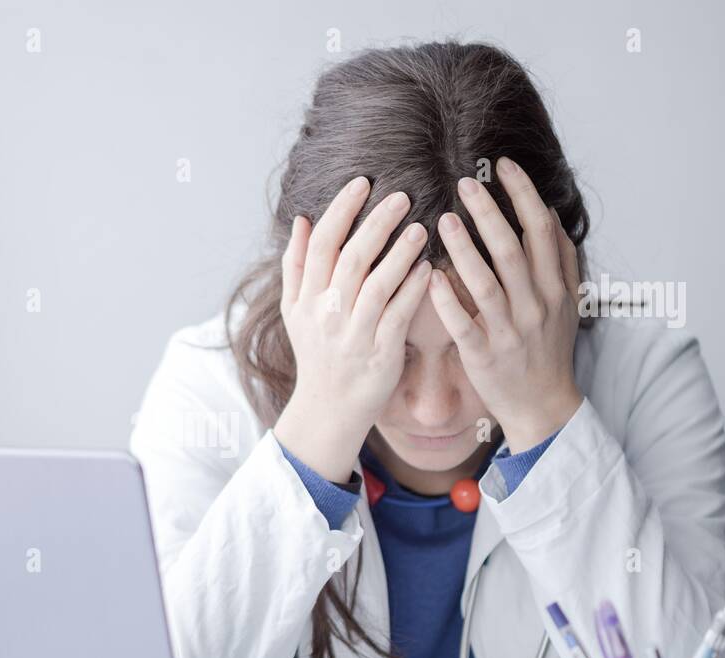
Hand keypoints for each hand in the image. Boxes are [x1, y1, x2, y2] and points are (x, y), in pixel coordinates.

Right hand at [273, 176, 431, 482]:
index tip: (363, 183)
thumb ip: (296, 265)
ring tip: (421, 227)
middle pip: (351, 258)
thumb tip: (302, 221)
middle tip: (401, 196)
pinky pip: (399, 316)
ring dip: (399, 253)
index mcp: (306, 297)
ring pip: (377, 285)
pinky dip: (413, 290)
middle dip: (376, 223)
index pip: (322, 243)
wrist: (327, 408)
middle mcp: (327, 313)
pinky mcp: (379, 354)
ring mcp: (354, 335)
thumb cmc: (317, 353)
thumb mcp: (294, 311)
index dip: (342, 209)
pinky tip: (429, 268)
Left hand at [427, 158, 583, 453]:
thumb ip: (561, 261)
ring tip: (443, 220)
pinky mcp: (484, 356)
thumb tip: (550, 214)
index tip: (503, 165)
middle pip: (512, 249)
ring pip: (486, 284)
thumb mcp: (567, 303)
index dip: (523, 194)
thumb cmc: (549, 348)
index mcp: (556, 288)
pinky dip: (446, 299)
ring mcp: (509, 332)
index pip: (542, 230)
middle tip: (466, 181)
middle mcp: (536, 306)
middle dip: (490, 212)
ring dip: (465, 249)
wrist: (544, 405)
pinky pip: (463, 324)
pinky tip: (429, 276)